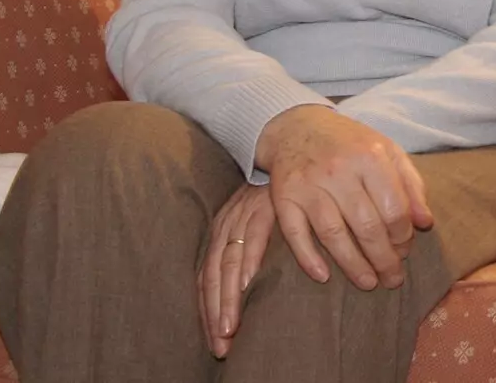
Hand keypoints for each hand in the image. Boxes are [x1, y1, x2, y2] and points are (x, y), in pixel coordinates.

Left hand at [199, 184, 277, 357]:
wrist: (289, 152)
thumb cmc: (278, 195)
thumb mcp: (257, 223)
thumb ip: (250, 252)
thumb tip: (246, 291)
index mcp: (220, 233)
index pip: (206, 280)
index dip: (208, 312)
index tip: (216, 341)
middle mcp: (225, 225)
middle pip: (213, 277)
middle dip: (215, 314)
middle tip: (222, 344)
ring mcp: (241, 215)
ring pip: (227, 264)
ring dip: (228, 299)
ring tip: (231, 327)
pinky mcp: (262, 205)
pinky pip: (252, 236)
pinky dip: (249, 261)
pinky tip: (248, 283)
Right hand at [254, 105, 434, 293]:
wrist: (298, 126)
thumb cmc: (351, 144)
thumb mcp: (387, 152)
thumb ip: (411, 185)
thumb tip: (426, 223)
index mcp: (371, 157)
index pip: (394, 208)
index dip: (403, 236)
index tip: (405, 251)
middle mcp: (340, 170)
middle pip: (366, 226)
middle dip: (383, 259)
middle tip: (393, 278)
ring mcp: (309, 184)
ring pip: (333, 235)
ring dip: (353, 265)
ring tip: (368, 283)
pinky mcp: (284, 196)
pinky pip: (295, 234)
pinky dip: (308, 258)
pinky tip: (324, 277)